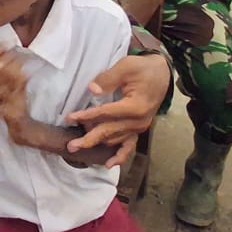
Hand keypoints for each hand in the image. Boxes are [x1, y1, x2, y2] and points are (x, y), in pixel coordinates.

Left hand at [66, 53, 171, 167]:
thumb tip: (91, 90)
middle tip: (70, 145)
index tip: (70, 118)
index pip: (106, 113)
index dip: (87, 116)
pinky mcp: (138, 129)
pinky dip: (120, 156)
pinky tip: (109, 164)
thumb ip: (108, 79)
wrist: (162, 73)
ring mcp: (139, 127)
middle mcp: (138, 121)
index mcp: (136, 107)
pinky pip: (129, 146)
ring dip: (97, 142)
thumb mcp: (126, 66)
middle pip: (109, 132)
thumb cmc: (143, 69)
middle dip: (88, 139)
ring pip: (114, 139)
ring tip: (78, 144)